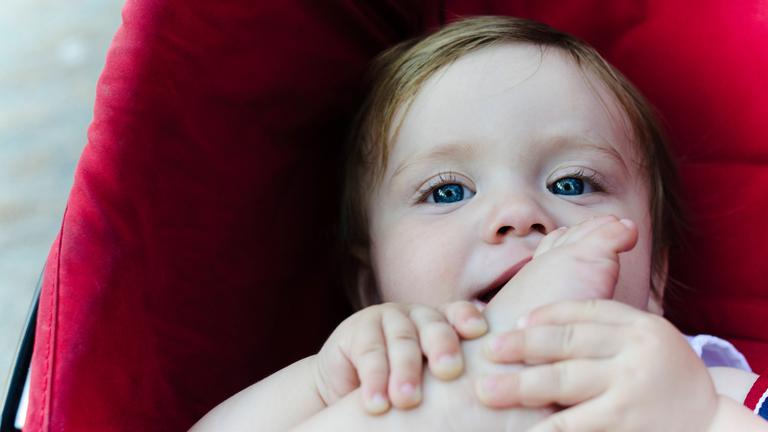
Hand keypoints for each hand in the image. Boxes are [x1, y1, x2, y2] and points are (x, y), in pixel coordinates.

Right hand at [314, 301, 486, 413]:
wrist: (345, 389)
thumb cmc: (399, 390)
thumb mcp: (428, 381)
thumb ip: (450, 379)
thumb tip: (488, 393)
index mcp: (439, 324)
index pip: (457, 314)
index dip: (467, 318)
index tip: (478, 331)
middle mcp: (415, 316)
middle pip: (433, 326)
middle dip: (442, 347)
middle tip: (449, 371)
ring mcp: (384, 318)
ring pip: (401, 340)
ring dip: (405, 371)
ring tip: (406, 400)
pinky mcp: (355, 329)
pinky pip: (369, 353)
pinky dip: (374, 380)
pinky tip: (377, 403)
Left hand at [475, 299, 719, 431]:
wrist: (711, 424)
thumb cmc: (666, 375)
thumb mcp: (646, 337)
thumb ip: (602, 323)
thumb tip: (532, 320)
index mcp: (638, 326)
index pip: (582, 312)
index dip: (544, 316)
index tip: (513, 323)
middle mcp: (634, 353)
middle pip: (566, 344)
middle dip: (521, 347)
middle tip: (487, 352)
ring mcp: (629, 391)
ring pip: (564, 383)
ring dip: (521, 387)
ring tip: (489, 392)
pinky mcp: (624, 425)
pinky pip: (574, 424)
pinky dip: (548, 426)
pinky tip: (525, 427)